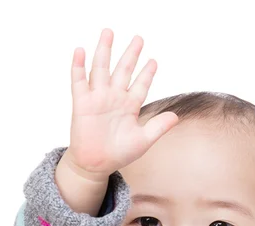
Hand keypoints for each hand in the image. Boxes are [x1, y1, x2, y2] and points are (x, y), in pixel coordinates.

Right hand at [63, 28, 178, 179]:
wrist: (96, 164)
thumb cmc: (119, 154)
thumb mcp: (143, 141)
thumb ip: (158, 127)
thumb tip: (176, 116)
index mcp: (130, 106)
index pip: (140, 85)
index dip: (147, 73)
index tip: (154, 61)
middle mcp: (114, 98)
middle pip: (123, 70)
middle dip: (131, 54)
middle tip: (139, 38)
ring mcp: (98, 98)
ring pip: (101, 69)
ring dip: (104, 50)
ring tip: (108, 32)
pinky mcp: (82, 103)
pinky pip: (79, 81)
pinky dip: (79, 66)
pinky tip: (81, 51)